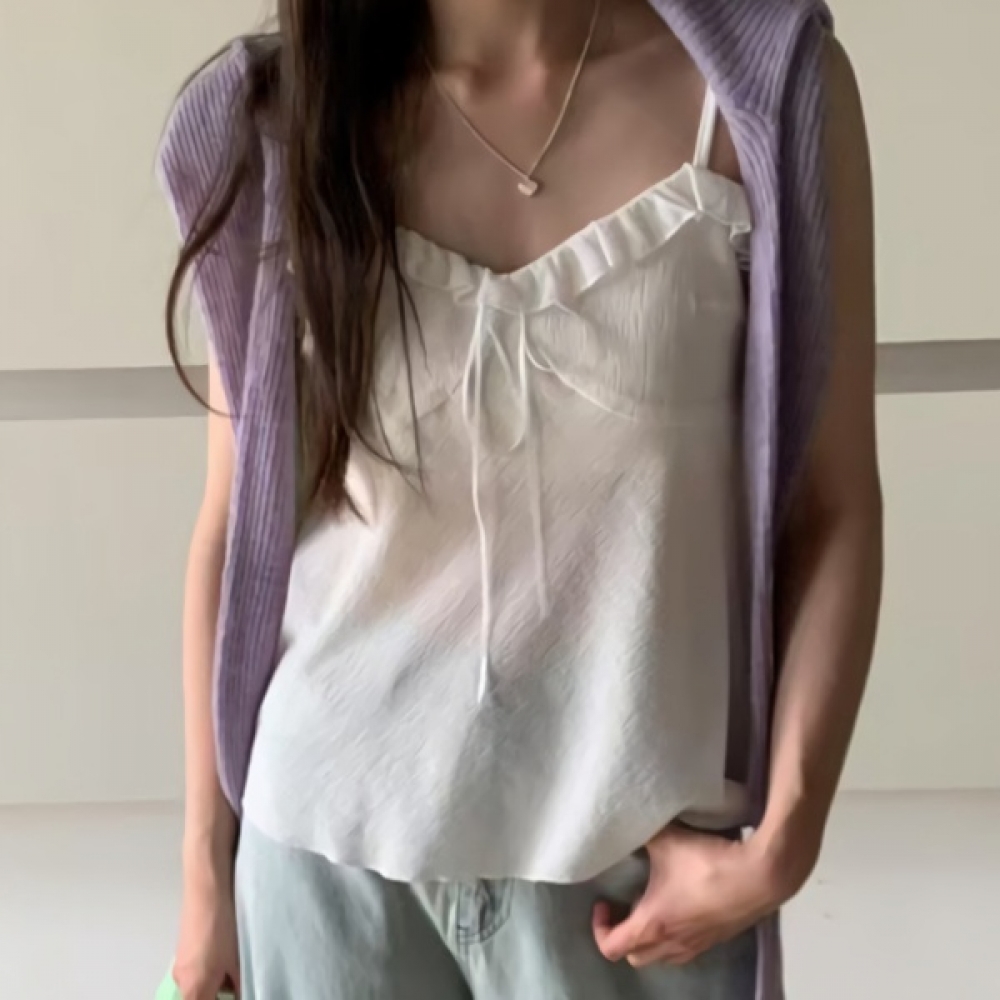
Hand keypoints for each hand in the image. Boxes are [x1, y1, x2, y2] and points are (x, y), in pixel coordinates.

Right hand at [173, 861, 240, 999]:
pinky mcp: (181, 952)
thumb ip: (238, 984)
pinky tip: (223, 956)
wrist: (206, 894)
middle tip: (236, 984)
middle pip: (199, 998)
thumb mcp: (235, 961)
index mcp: (193, 990)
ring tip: (233, 968)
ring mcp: (179, 966)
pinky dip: (207, 971)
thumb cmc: (221, 928)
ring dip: (212, 984)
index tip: (234, 993)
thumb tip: (241, 994)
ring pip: (195, 986)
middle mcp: (181, 982)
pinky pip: (193, 972)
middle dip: (217, 994)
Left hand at [592, 824, 801, 967]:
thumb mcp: (667, 839)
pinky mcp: (717, 940)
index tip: (604, 902)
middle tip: (625, 904)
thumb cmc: (706, 862)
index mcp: (653, 924)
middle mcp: (672, 943)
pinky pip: (685, 950)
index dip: (599, 928)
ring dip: (650, 938)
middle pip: (635, 957)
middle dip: (624, 935)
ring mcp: (697, 946)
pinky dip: (674, 936)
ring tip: (651, 905)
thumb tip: (626, 822)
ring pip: (662, 957)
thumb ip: (641, 832)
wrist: (758, 876)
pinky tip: (681, 906)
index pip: (612, 947)